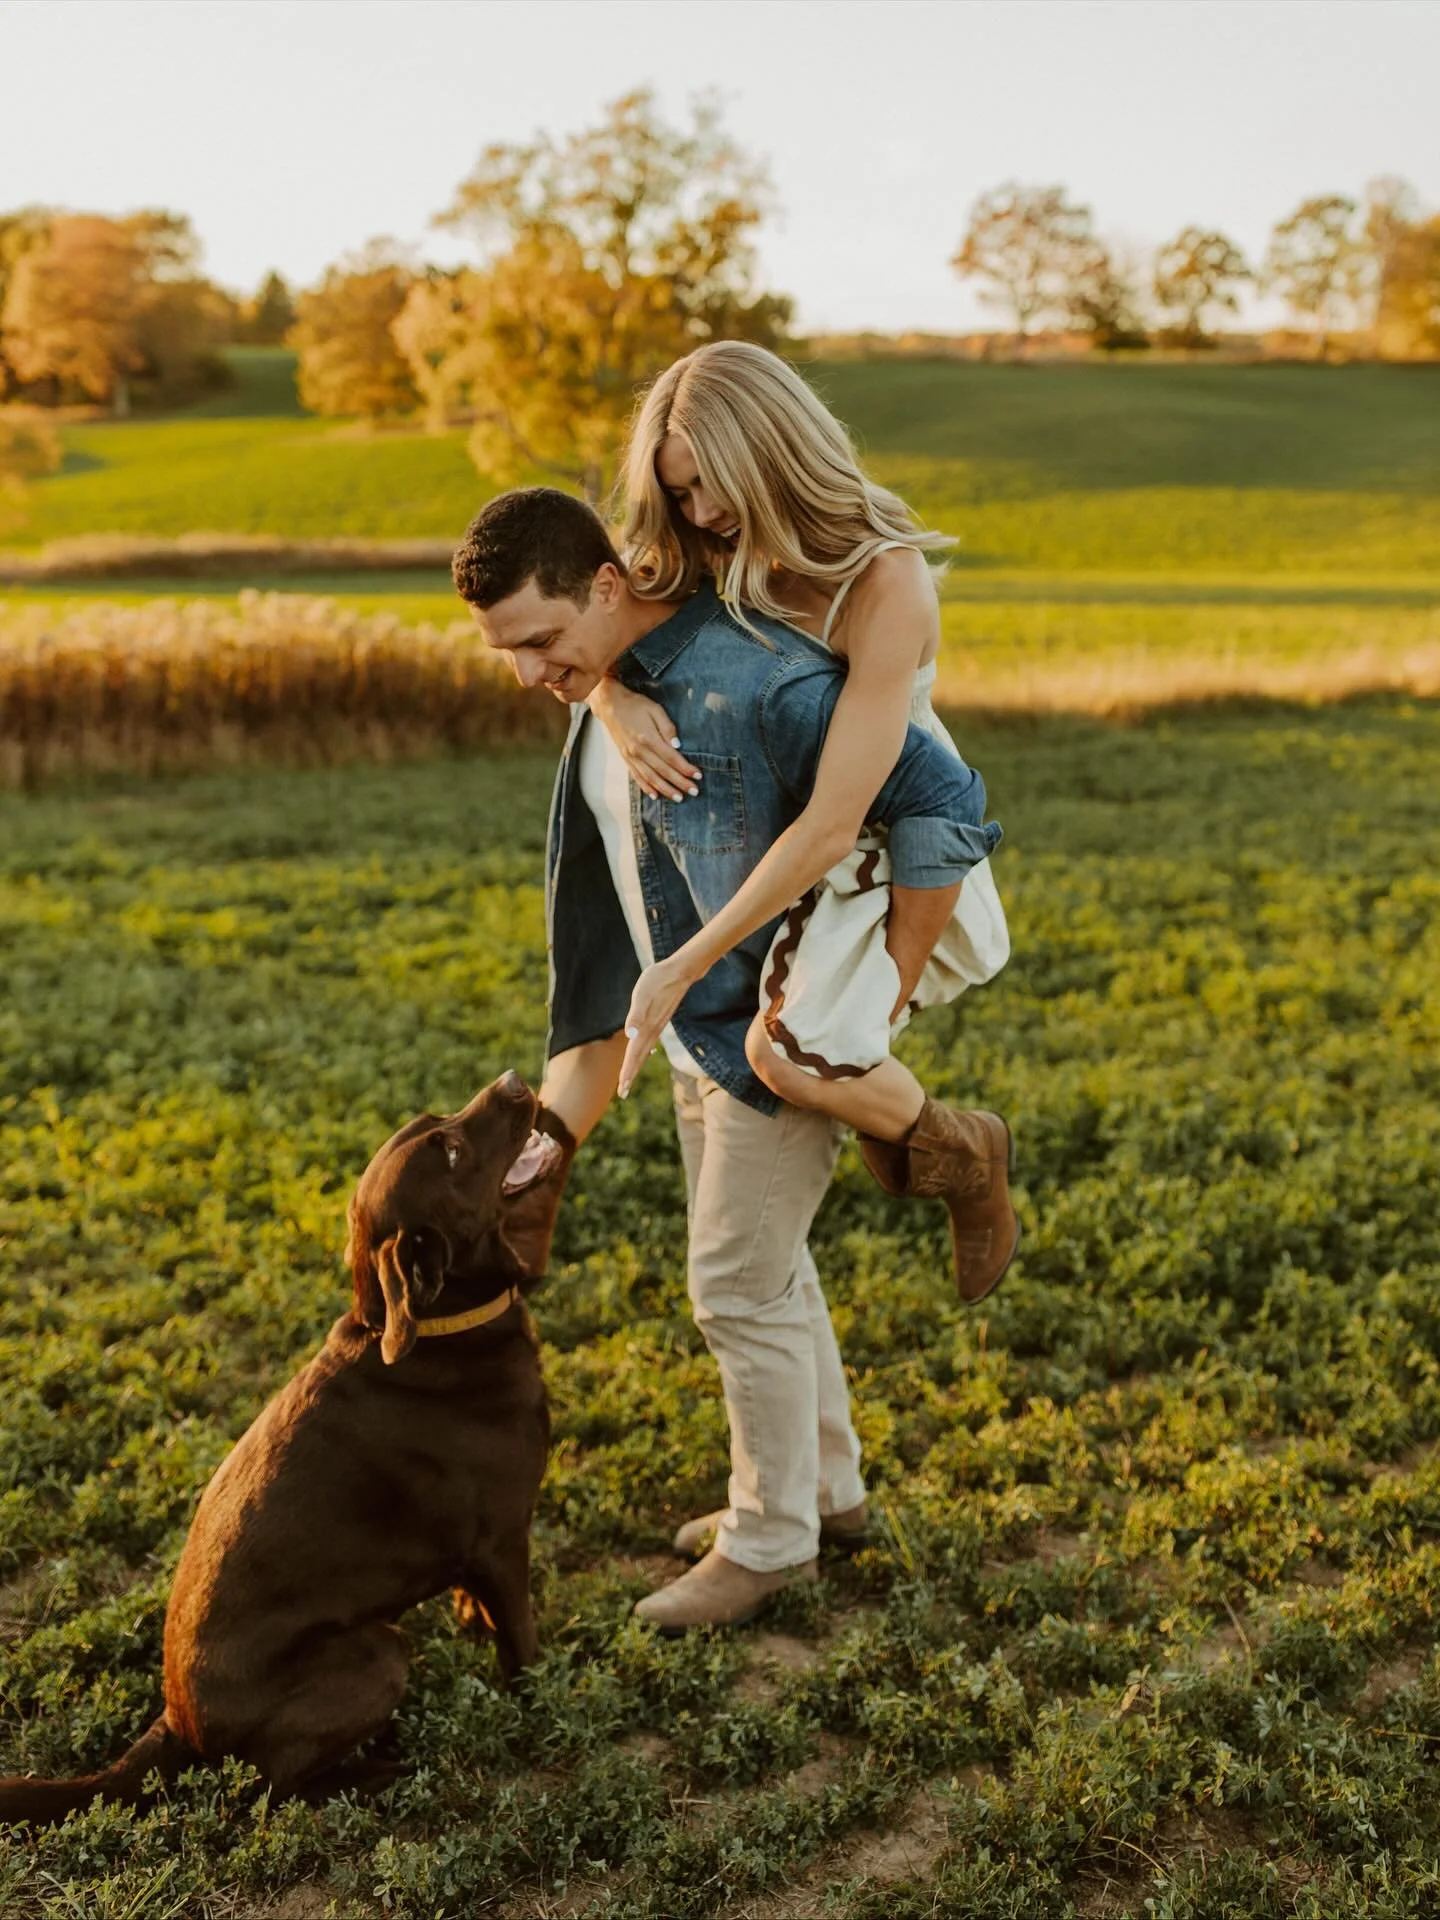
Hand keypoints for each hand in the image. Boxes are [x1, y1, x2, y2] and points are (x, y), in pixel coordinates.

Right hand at [590, 679, 700, 801]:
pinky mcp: (626, 759)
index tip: (698, 775)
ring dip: (666, 790)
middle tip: (695, 791)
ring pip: (651, 778)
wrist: (610, 705)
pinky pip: (637, 777)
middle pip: (663, 771)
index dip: (686, 768)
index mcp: (648, 738)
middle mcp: (639, 751)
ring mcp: (631, 757)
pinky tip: (656, 796)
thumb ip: (667, 728)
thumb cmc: (636, 705)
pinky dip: (646, 788)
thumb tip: (678, 745)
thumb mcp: (655, 709)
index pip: (672, 758)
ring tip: (679, 798)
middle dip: (680, 783)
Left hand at [619, 955, 697, 1096]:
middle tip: (623, 1093)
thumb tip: (630, 1035)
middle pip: (639, 1057)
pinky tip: (644, 1053)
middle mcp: (653, 1030)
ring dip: (636, 1065)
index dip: (627, 1071)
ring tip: (629, 1077)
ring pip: (645, 1051)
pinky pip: (649, 1042)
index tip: (622, 1089)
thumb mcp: (642, 994)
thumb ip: (636, 1015)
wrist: (680, 971)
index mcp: (646, 1027)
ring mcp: (658, 1026)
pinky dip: (643, 1053)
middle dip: (630, 1075)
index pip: (634, 1054)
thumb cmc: (658, 979)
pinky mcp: (660, 1020)